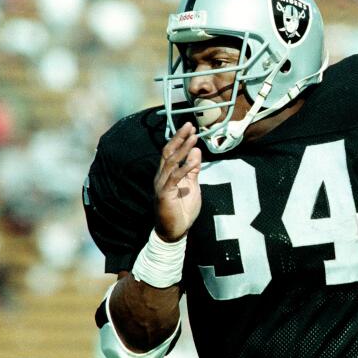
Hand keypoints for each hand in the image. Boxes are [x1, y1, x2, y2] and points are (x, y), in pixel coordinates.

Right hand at [154, 122, 201, 240]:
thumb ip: (193, 169)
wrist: (175, 232)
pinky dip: (184, 168)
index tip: (191, 128)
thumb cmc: (182, 210)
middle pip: (168, 152)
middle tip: (189, 125)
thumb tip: (196, 150)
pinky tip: (193, 160)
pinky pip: (174, 178)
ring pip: (171, 162)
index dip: (180, 139)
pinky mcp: (164, 194)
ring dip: (182, 149)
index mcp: (167, 174)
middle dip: (179, 138)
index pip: (171, 152)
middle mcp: (161, 177)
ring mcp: (161, 185)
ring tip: (193, 138)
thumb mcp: (192, 186)